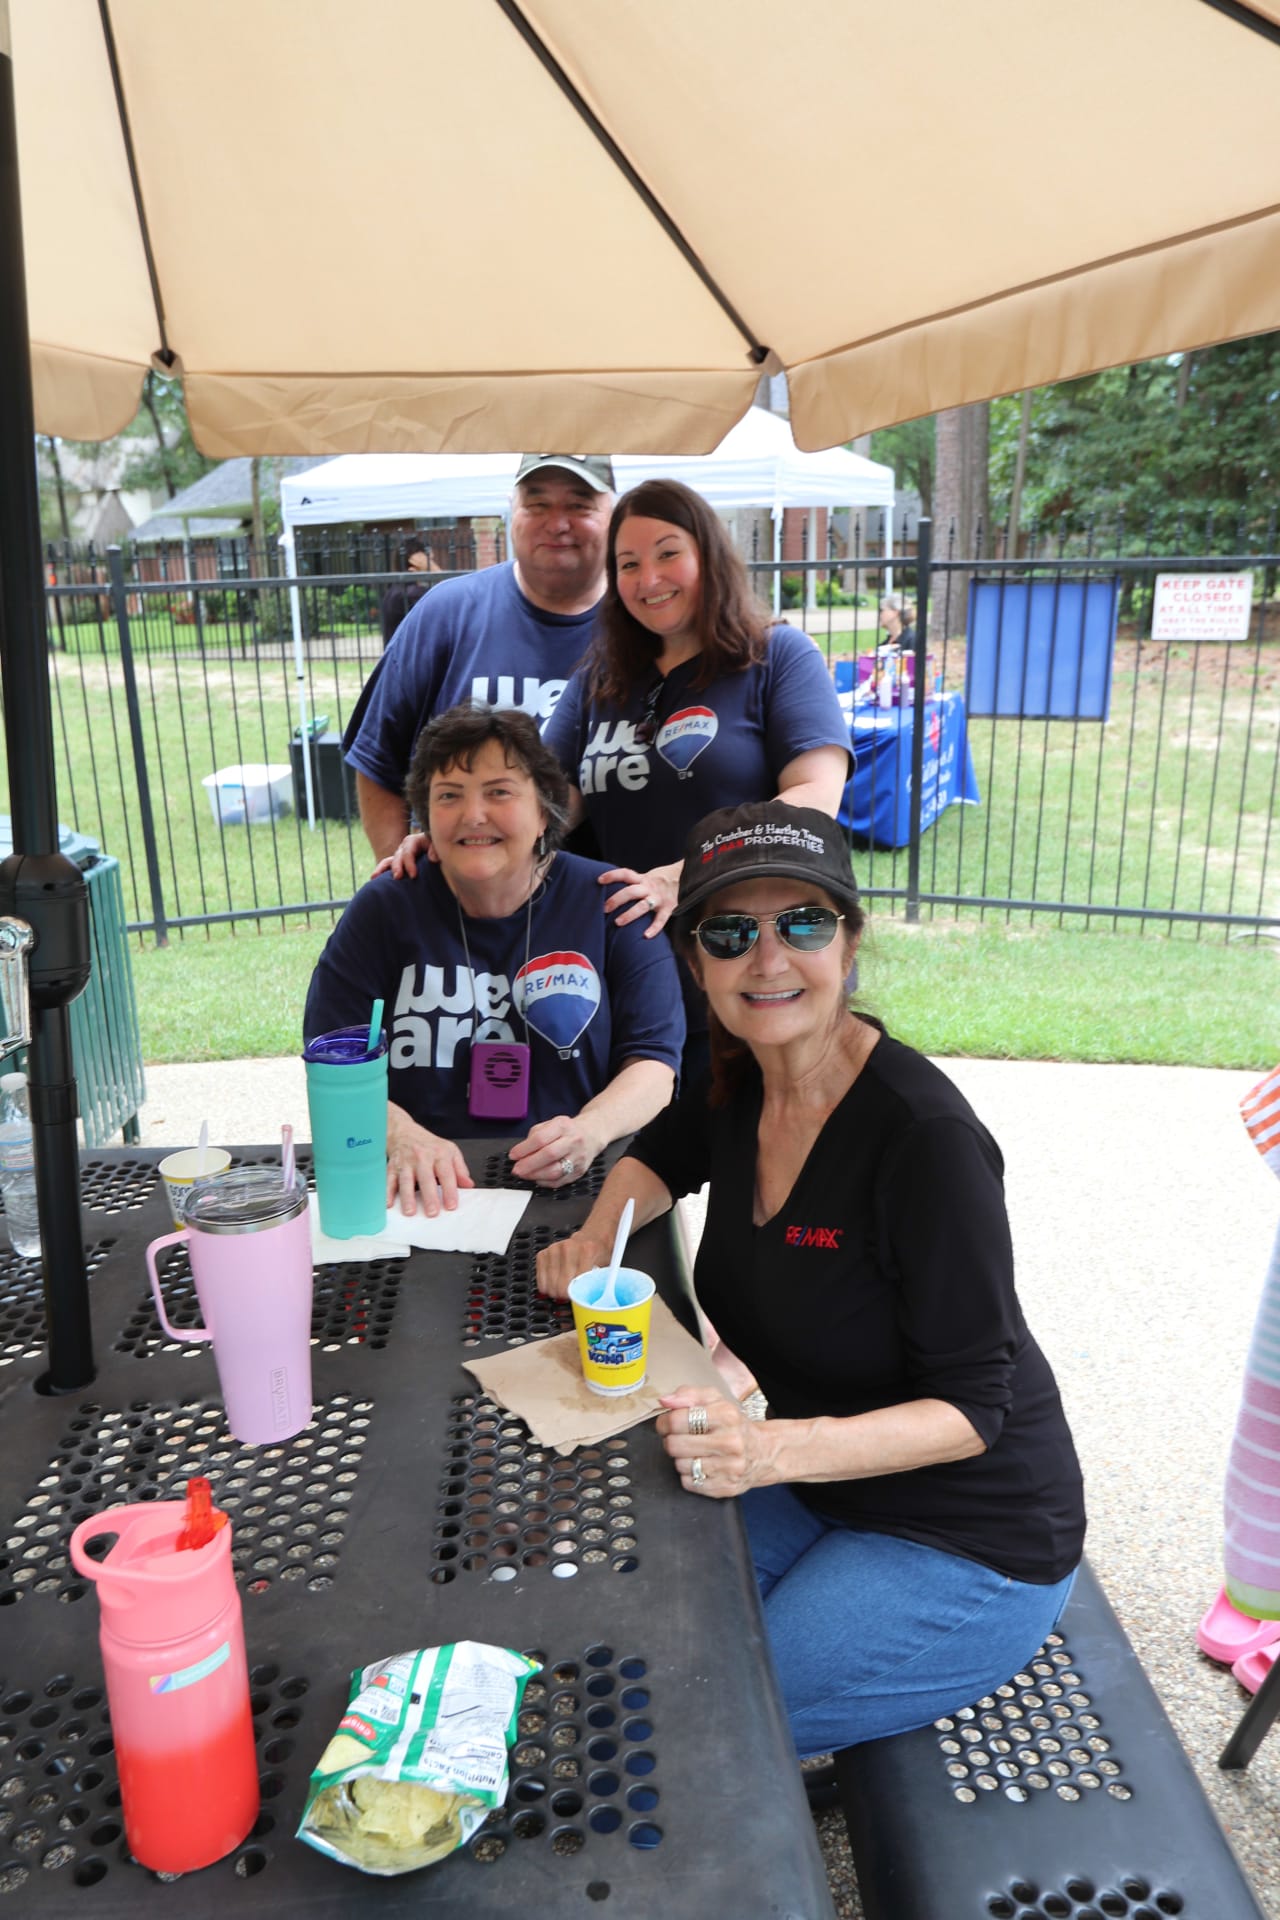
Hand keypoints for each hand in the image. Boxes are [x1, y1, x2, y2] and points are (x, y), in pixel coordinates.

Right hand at [371, 831, 432, 880]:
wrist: (438, 849)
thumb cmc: (439, 848)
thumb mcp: (438, 845)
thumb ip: (436, 849)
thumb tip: (432, 858)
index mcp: (413, 841)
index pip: (408, 852)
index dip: (409, 864)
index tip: (413, 876)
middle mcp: (404, 848)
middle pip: (397, 857)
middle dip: (397, 867)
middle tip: (397, 877)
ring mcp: (399, 855)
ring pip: (388, 861)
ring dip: (381, 869)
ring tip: (374, 878)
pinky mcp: (398, 863)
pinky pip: (386, 866)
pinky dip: (380, 872)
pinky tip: (373, 879)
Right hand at [386, 1104, 474, 1216]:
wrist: (405, 1132)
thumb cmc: (429, 1145)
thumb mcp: (450, 1151)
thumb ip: (460, 1169)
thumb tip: (469, 1185)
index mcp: (439, 1154)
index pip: (446, 1174)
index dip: (450, 1190)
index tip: (451, 1205)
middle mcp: (422, 1157)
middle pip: (426, 1178)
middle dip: (429, 1196)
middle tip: (432, 1212)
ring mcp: (406, 1162)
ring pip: (406, 1180)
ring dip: (407, 1196)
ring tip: (410, 1211)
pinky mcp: (393, 1166)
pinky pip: (389, 1179)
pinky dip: (387, 1191)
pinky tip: (388, 1203)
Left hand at [508, 1114, 603, 1190]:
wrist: (592, 1134)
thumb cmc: (567, 1130)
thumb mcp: (550, 1124)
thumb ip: (535, 1136)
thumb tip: (520, 1154)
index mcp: (563, 1126)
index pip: (540, 1139)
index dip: (524, 1149)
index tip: (513, 1155)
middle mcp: (573, 1141)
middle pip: (549, 1155)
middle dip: (529, 1164)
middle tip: (517, 1169)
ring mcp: (578, 1157)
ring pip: (556, 1171)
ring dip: (536, 1175)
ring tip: (525, 1175)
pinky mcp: (580, 1171)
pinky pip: (560, 1181)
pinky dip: (545, 1182)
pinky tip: (537, 1178)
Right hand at [536, 1225, 613, 1299]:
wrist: (591, 1237)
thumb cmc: (598, 1255)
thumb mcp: (605, 1269)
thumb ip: (596, 1285)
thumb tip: (586, 1306)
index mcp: (587, 1251)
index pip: (576, 1284)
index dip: (576, 1296)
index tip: (578, 1298)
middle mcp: (568, 1248)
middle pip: (560, 1287)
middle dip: (565, 1296)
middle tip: (572, 1294)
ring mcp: (553, 1250)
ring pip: (549, 1286)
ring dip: (556, 1291)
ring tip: (565, 1287)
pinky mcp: (543, 1254)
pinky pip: (540, 1281)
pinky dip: (547, 1285)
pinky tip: (556, 1282)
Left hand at [598, 862, 680, 935]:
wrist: (686, 878)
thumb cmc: (660, 881)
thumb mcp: (646, 878)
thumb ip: (632, 883)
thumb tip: (609, 889)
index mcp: (642, 879)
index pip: (625, 874)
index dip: (612, 875)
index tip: (599, 880)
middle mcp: (649, 887)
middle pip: (631, 891)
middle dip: (616, 900)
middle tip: (604, 908)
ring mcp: (659, 898)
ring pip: (643, 906)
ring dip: (630, 914)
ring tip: (618, 922)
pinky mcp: (669, 908)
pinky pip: (661, 919)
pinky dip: (654, 928)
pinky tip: (646, 935)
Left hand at [656, 1386, 775, 1498]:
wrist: (764, 1452)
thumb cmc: (734, 1425)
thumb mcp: (716, 1401)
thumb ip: (689, 1395)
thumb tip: (665, 1400)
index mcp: (727, 1416)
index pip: (677, 1420)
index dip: (664, 1422)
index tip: (666, 1424)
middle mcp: (730, 1442)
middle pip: (674, 1445)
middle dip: (671, 1441)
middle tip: (679, 1438)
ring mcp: (729, 1468)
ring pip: (680, 1466)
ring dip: (681, 1459)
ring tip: (694, 1452)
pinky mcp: (726, 1487)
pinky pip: (689, 1483)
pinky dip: (690, 1475)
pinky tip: (701, 1465)